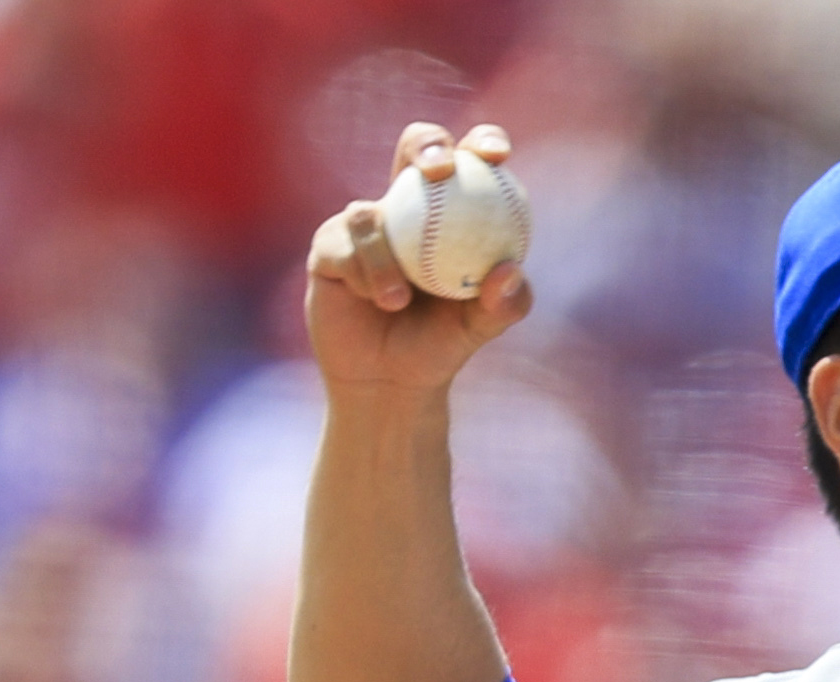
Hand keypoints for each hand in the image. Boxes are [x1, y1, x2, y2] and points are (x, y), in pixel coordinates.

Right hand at [304, 124, 534, 393]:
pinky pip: (342, 247)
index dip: (483, 142)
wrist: (391, 382)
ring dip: (385, 257)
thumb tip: (511, 271)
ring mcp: (363, 223)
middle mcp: (406, 204)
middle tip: (441, 171)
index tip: (497, 155)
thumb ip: (505, 302)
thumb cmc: (441, 346)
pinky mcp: (328, 247)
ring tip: (398, 302)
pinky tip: (378, 300)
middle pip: (415, 147)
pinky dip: (363, 273)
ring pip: (370, 214)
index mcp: (449, 208)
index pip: (468, 159)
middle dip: (428, 144)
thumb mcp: (480, 328)